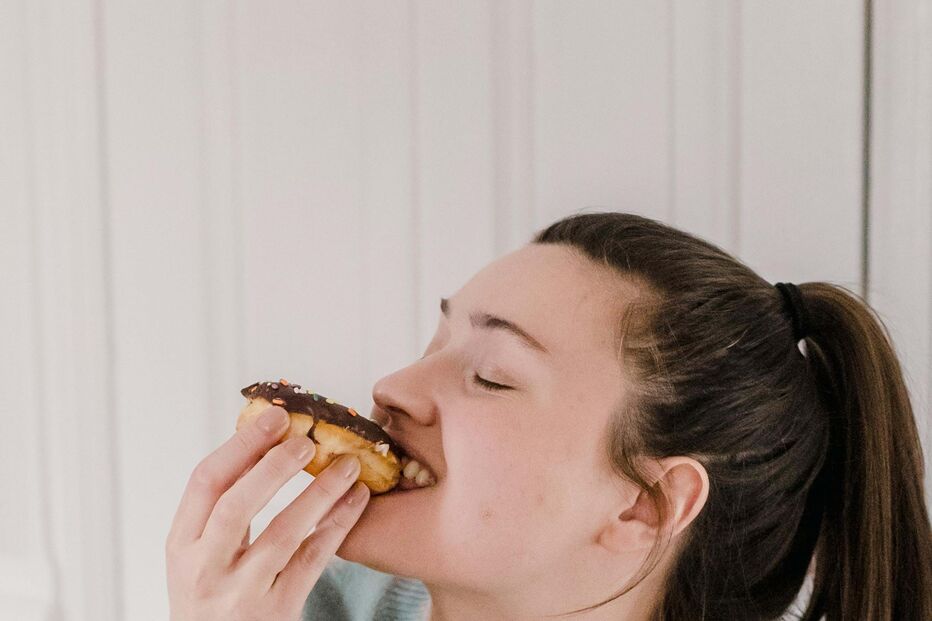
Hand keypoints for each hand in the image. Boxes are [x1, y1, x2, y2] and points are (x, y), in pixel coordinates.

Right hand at [165, 406, 369, 620]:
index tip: (275, 416)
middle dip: (273, 466)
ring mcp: (240, 594)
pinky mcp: (277, 611)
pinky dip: (337, 525)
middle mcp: (204, 570)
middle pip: (236, 505)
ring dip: (319, 492)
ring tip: (348, 464)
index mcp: (182, 545)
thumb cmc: (214, 597)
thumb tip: (263, 441)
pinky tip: (355, 500)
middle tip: (307, 438)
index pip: (204, 482)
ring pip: (283, 533)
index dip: (241, 444)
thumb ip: (223, 508)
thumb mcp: (202, 554)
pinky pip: (313, 559)